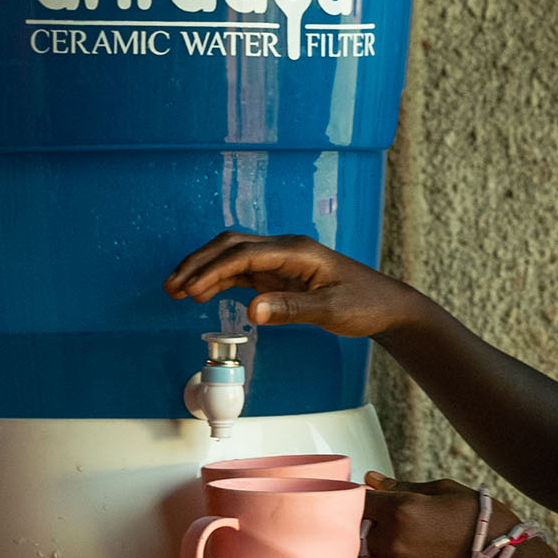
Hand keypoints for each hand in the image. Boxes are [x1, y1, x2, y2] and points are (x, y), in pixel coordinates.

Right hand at [164, 231, 418, 337]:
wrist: (386, 305)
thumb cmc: (365, 303)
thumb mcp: (332, 310)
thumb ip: (292, 310)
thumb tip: (253, 310)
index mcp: (298, 251)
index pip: (245, 254)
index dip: (214, 269)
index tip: (190, 288)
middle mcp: (286, 250)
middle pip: (232, 247)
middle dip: (199, 263)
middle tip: (171, 287)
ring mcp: (282, 261)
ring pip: (233, 257)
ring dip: (204, 271)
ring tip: (176, 292)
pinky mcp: (280, 275)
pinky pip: (243, 272)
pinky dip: (220, 281)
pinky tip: (202, 294)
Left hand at [356, 472, 520, 557]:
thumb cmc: (482, 523)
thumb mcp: (445, 491)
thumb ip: (403, 486)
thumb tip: (370, 479)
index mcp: (402, 509)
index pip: (355, 501)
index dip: (351, 500)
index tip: (355, 502)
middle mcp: (394, 541)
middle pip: (351, 534)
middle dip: (358, 530)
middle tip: (369, 530)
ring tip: (368, 557)